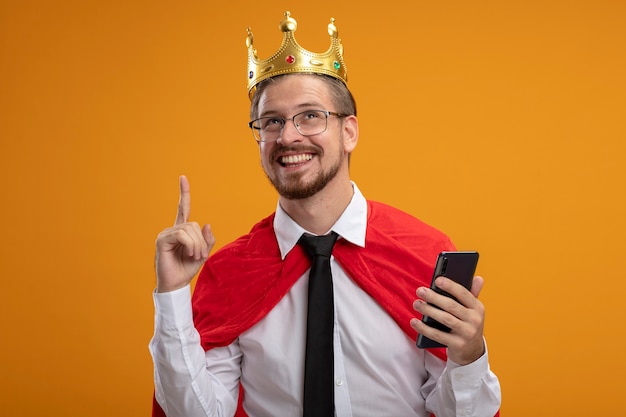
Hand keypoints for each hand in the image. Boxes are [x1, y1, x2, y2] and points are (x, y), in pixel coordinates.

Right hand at [154, 175, 214, 292]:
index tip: (183, 178)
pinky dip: (190, 245)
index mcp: (182, 231)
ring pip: (190, 229)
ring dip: (198, 245)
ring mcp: (166, 234)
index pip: (183, 208)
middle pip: (194, 224)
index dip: (184, 193)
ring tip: (194, 257)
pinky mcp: (162, 240)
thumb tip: (207, 224)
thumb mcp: (204, 253)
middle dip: (202, 241)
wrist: (176, 284)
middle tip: (200, 256)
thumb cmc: (187, 269)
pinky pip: (182, 235)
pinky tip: (189, 254)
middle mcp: (173, 230)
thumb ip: (208, 239)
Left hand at [411, 276, 485, 364]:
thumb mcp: (472, 310)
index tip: (437, 280)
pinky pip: (437, 335)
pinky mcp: (458, 345)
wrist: (472, 352)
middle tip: (420, 291)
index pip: (464, 294)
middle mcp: (475, 320)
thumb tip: (478, 278)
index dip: (450, 286)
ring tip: (416, 304)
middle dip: (434, 297)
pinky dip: (424, 328)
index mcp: (478, 308)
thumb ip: (472, 294)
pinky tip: (414, 321)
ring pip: (444, 319)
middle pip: (451, 306)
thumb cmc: (467, 324)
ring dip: (428, 310)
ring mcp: (467, 333)